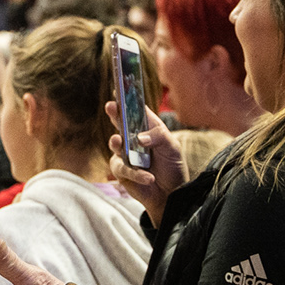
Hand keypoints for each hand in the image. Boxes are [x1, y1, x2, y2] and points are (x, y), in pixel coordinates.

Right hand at [105, 102, 183, 221]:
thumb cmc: (173, 167)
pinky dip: (136, 173)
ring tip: (122, 144)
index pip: (136, 110)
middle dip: (114, 113)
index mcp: (148, 128)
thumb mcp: (172, 148)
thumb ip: (158, 137)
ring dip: (118, 144)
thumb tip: (139, 138)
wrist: (172, 195)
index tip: (120, 89)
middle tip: (111, 107)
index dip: (127, 99)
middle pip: (120, 122)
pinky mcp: (122, 172)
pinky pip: (122, 168)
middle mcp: (134, 139)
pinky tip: (149, 177)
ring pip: (115, 145)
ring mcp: (126, 154)